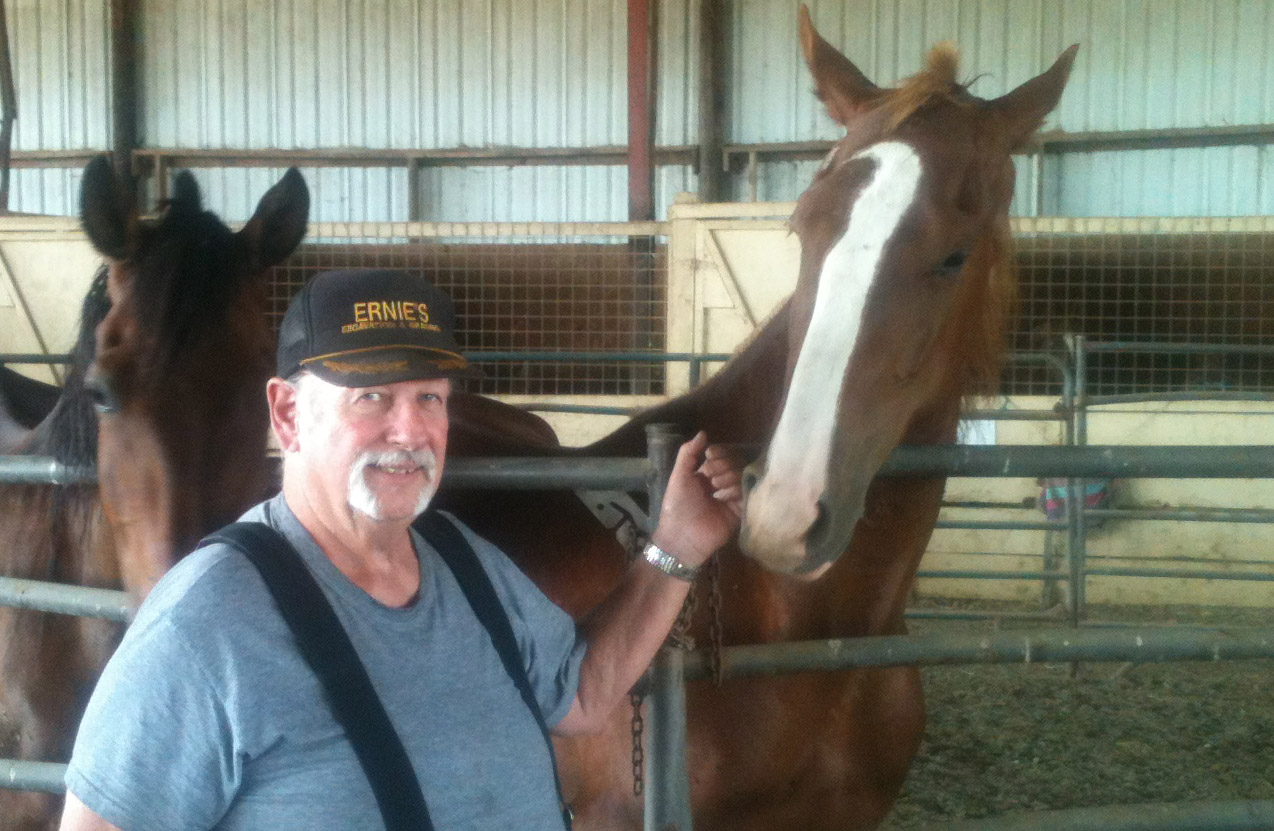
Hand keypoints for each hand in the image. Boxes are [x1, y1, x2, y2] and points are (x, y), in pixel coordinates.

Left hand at [650, 431, 742, 566]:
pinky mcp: (739, 513)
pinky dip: (737, 491)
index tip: (710, 456)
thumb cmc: (677, 506)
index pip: (721, 457)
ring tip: (716, 488)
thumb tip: (704, 433)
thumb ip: (688, 453)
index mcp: (704, 476)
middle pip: (733, 464)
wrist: (681, 537)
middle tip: (711, 478)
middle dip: (723, 466)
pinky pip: (747, 495)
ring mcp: (730, 498)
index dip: (718, 454)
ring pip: (741, 477)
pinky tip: (725, 496)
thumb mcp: (679, 476)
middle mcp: (719, 485)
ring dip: (729, 478)